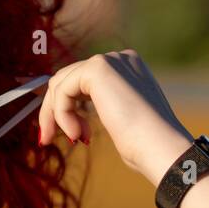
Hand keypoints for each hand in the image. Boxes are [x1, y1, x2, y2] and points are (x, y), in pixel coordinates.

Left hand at [37, 50, 194, 186]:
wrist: (161, 148)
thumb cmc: (145, 146)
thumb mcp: (118, 121)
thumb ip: (99, 108)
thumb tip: (68, 113)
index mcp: (128, 69)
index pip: (81, 79)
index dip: (64, 105)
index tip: (65, 133)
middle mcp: (119, 59)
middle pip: (67, 78)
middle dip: (54, 111)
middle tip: (47, 139)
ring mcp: (110, 61)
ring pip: (61, 84)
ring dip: (57, 116)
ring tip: (74, 140)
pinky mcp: (99, 68)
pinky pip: (62, 90)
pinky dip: (61, 114)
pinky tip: (77, 135)